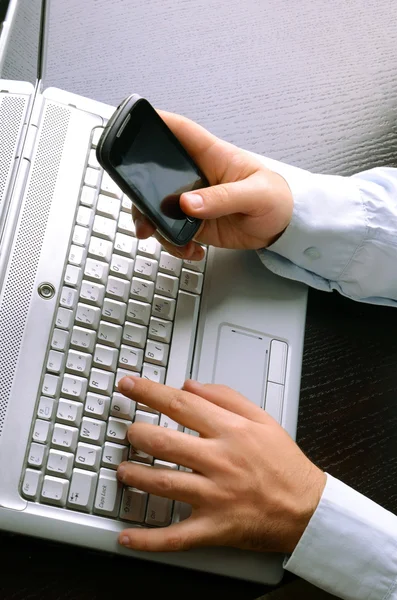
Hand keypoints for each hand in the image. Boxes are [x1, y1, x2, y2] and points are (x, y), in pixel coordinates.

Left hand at [116, 377, 325, 552]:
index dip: (149, 391)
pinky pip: (176, 536)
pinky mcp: (215, 527)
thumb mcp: (262, 419)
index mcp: (230, 431)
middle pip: (165, 443)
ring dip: (135, 476)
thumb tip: (190, 385)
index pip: (181, 404)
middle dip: (137, 433)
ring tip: (121, 470)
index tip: (129, 385)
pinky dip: (149, 540)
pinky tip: (127, 538)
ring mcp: (215, 495)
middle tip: (126, 430)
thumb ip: (225, 397)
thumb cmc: (284, 463)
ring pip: (164, 485)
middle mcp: (219, 461)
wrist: (308, 509)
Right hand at [133, 111, 293, 259]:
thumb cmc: (275, 199)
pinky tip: (191, 250)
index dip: (155, 123)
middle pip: (155, 173)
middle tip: (143, 216)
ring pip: (156, 207)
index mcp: (211, 155)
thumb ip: (222, 198)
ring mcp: (191, 200)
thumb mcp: (255, 195)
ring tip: (171, 241)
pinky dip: (174, 243)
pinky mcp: (192, 222)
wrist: (281, 228)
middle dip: (140, 193)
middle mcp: (195, 175)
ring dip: (154, 225)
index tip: (131, 125)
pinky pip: (171, 231)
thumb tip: (189, 203)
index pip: (179, 131)